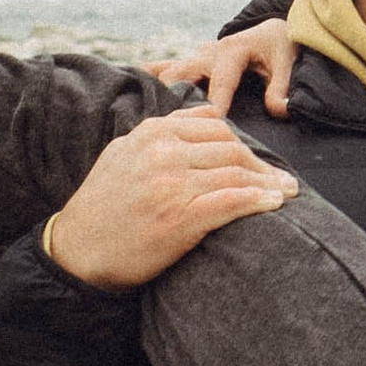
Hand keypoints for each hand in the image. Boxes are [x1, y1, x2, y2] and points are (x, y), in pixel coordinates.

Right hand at [46, 109, 298, 289]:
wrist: (78, 250)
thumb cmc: (104, 206)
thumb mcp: (124, 154)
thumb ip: (164, 132)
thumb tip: (207, 115)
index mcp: (152, 133)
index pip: (214, 128)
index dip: (243, 145)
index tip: (258, 163)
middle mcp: (163, 152)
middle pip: (231, 149)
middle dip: (261, 166)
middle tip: (282, 181)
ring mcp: (172, 184)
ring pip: (236, 173)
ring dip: (268, 184)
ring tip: (287, 193)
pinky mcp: (180, 216)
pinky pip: (232, 200)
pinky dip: (258, 200)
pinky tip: (273, 204)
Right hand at [150, 17, 296, 117]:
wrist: (271, 30)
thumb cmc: (279, 47)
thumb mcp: (287, 62)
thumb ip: (282, 87)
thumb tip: (280, 110)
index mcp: (231, 52)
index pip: (219, 83)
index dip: (214, 106)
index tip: (209, 127)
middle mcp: (207, 53)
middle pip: (178, 75)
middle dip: (172, 100)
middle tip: (169, 130)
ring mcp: (195, 57)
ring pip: (165, 74)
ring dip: (159, 96)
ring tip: (150, 125)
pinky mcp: (190, 64)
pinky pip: (162, 71)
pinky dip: (150, 84)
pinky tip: (135, 104)